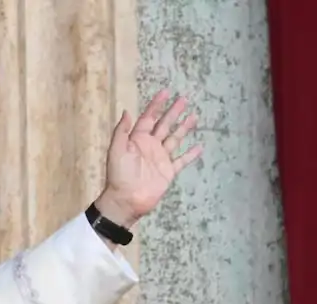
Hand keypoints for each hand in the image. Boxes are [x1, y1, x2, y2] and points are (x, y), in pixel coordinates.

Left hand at [95, 90, 201, 225]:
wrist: (126, 199)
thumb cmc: (119, 174)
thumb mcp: (116, 150)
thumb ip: (122, 131)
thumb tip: (127, 111)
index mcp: (137, 139)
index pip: (148, 118)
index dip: (156, 105)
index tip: (166, 92)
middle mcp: (150, 146)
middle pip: (164, 125)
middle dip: (173, 112)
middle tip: (184, 99)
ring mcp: (161, 158)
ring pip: (175, 139)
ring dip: (184, 128)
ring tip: (194, 117)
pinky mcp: (168, 171)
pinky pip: (182, 160)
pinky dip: (191, 154)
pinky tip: (200, 146)